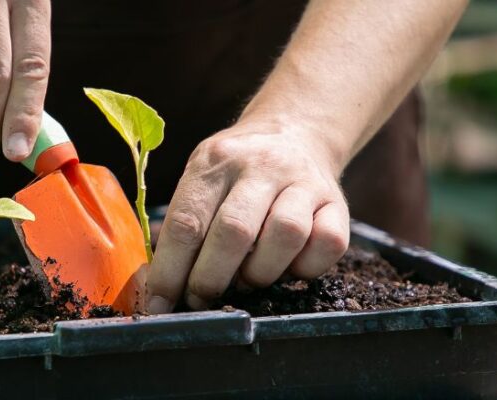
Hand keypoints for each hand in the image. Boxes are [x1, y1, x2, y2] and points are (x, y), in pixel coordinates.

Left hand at [143, 118, 350, 312]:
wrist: (294, 133)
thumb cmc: (235, 173)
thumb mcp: (201, 178)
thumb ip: (182, 226)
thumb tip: (159, 289)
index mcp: (216, 160)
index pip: (188, 222)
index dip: (170, 271)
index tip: (159, 303)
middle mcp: (262, 165)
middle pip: (235, 231)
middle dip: (211, 279)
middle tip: (200, 299)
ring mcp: (304, 182)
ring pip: (286, 235)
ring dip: (259, 274)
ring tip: (246, 280)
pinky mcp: (337, 203)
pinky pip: (328, 244)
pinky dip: (305, 268)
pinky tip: (287, 267)